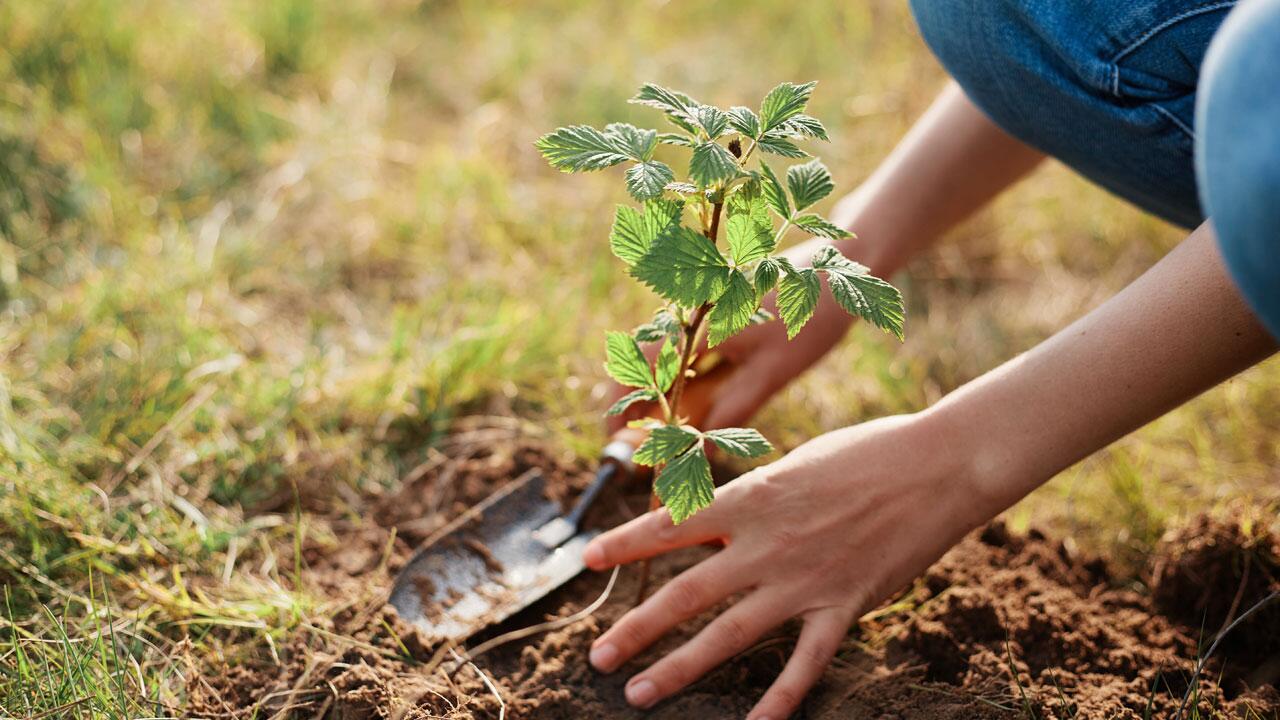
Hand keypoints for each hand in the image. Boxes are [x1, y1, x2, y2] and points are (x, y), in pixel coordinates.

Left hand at [583, 411, 995, 718]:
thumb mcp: (795, 465)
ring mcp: (804, 581)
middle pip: (685, 593)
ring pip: (728, 634)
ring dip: (679, 667)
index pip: (671, 525)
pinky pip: (805, 664)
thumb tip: (717, 520)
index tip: (588, 559)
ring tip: (639, 693)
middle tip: (596, 655)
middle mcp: (766, 544)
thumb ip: (754, 501)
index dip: (624, 543)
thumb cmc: (867, 453)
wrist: (938, 465)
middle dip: (636, 627)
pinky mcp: (844, 607)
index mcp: (752, 498)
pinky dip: (779, 699)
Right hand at [604, 234, 860, 433]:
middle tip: (650, 449)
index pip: (639, 363)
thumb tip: (700, 451)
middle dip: (642, 407)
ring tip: (676, 436)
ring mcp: (705, 307)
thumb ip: (733, 409)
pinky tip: (704, 405)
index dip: (623, 404)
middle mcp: (692, 311)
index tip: (619, 439)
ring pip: (669, 358)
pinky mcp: (721, 308)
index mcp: (698, 322)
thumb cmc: (813, 315)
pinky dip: (687, 378)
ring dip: (664, 395)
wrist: (845, 264)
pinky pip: (690, 348)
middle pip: (647, 363)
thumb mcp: (774, 371)